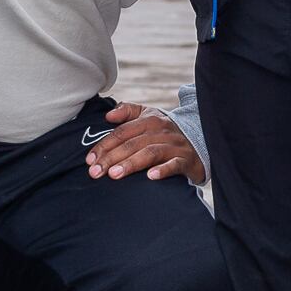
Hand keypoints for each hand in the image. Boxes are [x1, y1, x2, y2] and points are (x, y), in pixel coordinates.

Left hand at [85, 103, 205, 183]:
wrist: (201, 141)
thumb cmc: (165, 133)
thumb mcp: (148, 117)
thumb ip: (127, 112)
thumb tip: (108, 116)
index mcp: (150, 119)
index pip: (122, 132)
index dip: (104, 145)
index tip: (90, 160)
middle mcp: (162, 130)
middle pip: (133, 143)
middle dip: (112, 158)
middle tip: (96, 172)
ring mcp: (175, 145)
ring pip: (150, 153)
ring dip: (131, 163)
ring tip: (114, 175)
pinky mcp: (187, 160)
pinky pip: (174, 164)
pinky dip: (163, 170)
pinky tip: (150, 177)